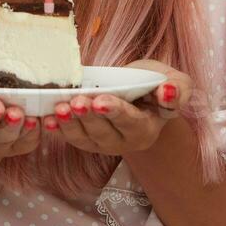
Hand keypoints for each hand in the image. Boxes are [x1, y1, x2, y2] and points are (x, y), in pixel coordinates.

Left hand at [44, 58, 188, 154]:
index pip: (131, 122)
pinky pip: (71, 137)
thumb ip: (178, 89)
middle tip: (75, 101)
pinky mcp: (87, 140)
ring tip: (59, 108)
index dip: (115, 112)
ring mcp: (104, 143)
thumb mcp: (176, 82)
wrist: (141, 93)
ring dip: (69, 124)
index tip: (100, 101)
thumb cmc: (158, 85)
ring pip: (84, 138)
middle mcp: (125, 141)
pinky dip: (58, 129)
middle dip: (87, 116)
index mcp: (147, 128)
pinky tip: (47, 118)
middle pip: (104, 132)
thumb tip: (168, 92)